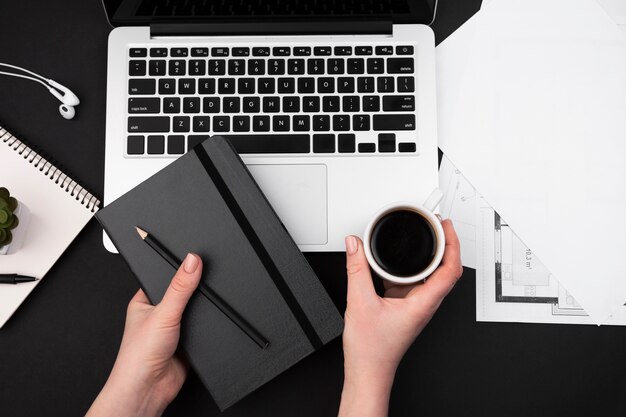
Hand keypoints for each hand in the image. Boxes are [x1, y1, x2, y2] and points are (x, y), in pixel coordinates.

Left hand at [86, 253, 202, 416]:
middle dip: (193, 294)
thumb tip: (191, 261)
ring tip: (196, 315)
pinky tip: (203, 330)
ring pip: (194, 312)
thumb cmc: (137, 357)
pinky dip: (206, 330)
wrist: (147, 389)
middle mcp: (157, 314)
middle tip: (198, 290)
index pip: (165, 276)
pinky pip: (202, 329)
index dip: (179, 269)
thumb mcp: (163, 313)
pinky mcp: (187, 343)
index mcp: (144, 301)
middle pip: (183, 294)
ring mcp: (173, 329)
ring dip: (199, 315)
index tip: (194, 260)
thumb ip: (180, 287)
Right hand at [338, 220, 461, 416]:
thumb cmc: (371, 350)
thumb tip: (355, 245)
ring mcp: (415, 305)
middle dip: (444, 243)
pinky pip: (412, 281)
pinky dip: (409, 266)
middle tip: (437, 224)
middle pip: (445, 269)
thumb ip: (356, 270)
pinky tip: (396, 259)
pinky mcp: (404, 306)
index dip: (452, 244)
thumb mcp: (359, 302)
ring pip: (429, 275)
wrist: (367, 371)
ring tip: (422, 236)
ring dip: (428, 255)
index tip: (446, 226)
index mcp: (423, 303)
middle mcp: (424, 304)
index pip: (450, 269)